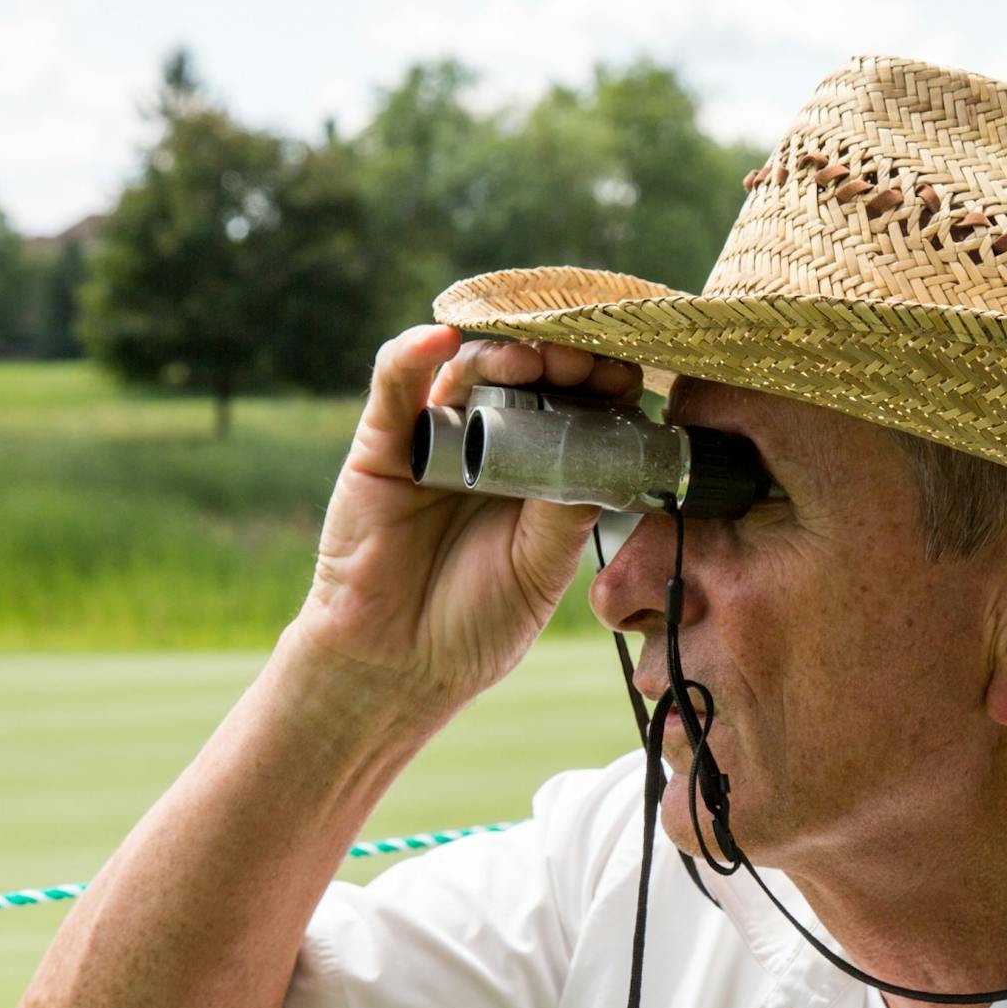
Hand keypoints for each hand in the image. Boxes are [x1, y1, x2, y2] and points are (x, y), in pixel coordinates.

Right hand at [292, 325, 643, 709]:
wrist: (398, 667)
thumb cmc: (474, 625)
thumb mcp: (541, 569)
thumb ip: (566, 511)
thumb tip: (602, 452)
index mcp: (539, 473)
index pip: (576, 407)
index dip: (601, 385)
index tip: (624, 378)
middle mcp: (490, 445)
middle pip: (527, 376)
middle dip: (558, 361)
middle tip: (580, 364)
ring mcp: (436, 439)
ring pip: (468, 370)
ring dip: (501, 354)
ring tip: (527, 360)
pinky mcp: (381, 445)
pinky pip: (394, 384)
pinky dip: (413, 353)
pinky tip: (441, 340)